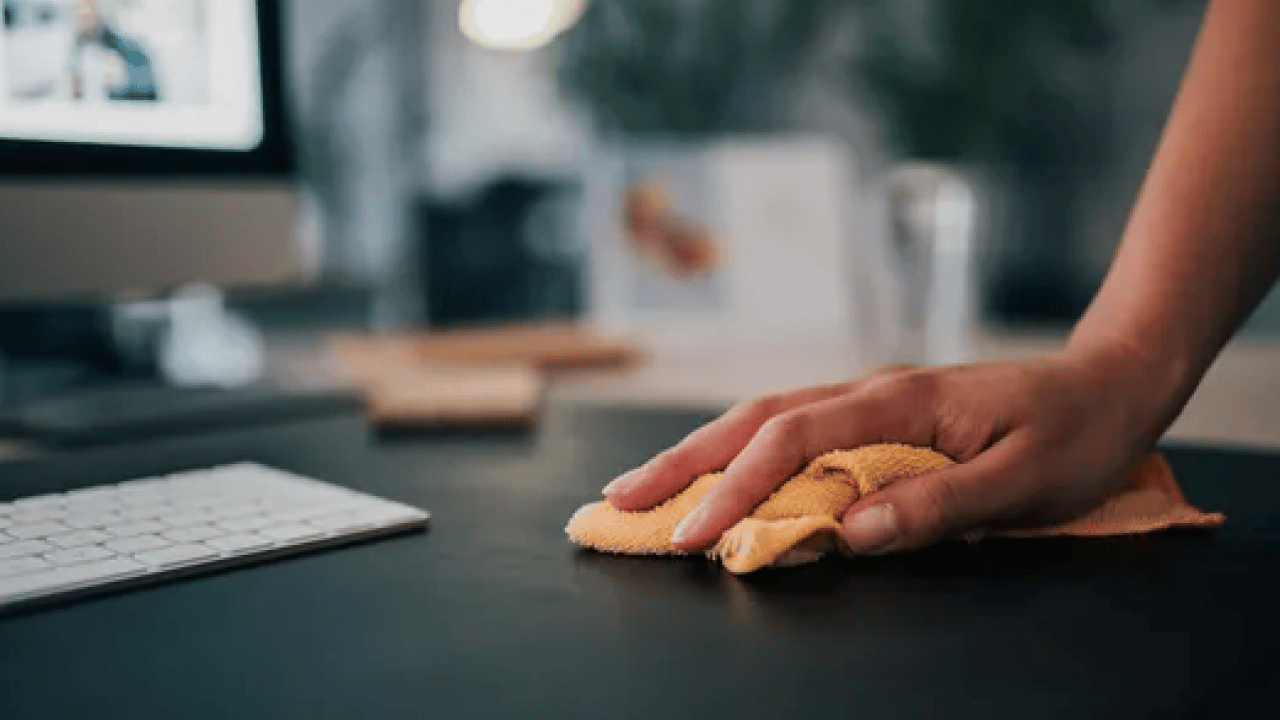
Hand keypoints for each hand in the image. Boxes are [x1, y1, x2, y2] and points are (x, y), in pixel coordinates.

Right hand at [603, 348, 1179, 554]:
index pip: (791, 442)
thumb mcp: (1023, 482)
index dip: (734, 489)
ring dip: (703, 450)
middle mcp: (871, 391)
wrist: (1111, 380)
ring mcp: (871, 399)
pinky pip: (795, 428)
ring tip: (649, 484)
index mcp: (898, 402)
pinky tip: (724, 470)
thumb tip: (849, 534)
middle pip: (755, 418)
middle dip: (682, 459)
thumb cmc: (1075, 432)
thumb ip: (937, 504)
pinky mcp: (879, 414)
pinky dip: (744, 450)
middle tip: (619, 497)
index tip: (690, 537)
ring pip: (766, 417)